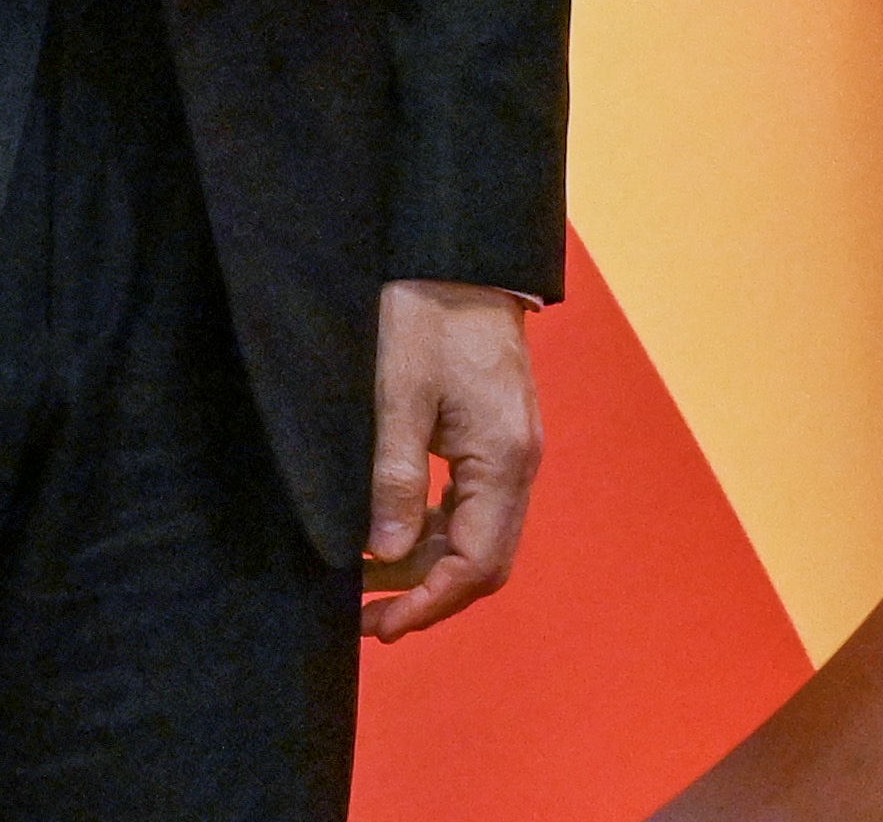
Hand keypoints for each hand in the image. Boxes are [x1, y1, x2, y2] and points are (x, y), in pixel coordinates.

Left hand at [362, 279, 543, 640]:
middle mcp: (519, 462)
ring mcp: (511, 449)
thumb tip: (384, 556)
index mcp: (504, 458)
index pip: (478, 563)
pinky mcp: (495, 435)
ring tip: (365, 584)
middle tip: (363, 618)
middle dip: (426, 595)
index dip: (429, 603)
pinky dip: (432, 531)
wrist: (456, 255)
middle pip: (483, 559)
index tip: (379, 626)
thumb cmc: (425, 315)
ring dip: (426, 566)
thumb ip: (394, 477)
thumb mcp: (397, 394)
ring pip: (477, 535)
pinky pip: (471, 505)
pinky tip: (391, 534)